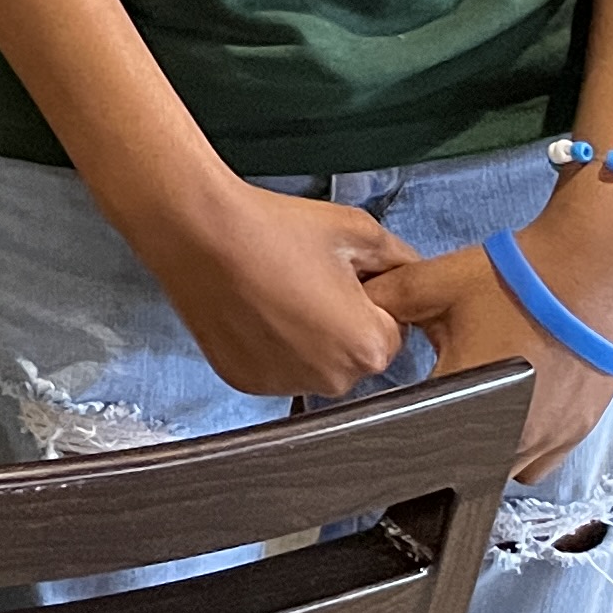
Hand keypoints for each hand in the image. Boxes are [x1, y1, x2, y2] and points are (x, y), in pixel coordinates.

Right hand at [132, 182, 416, 401]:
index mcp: (369, 346)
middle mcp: (332, 379)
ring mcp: (285, 385)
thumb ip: (402, 260)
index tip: (339, 275)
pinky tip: (252, 308)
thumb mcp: (357, 229)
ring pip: (313, 364)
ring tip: (274, 291)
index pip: (391, 330)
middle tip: (304, 278)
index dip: (368, 298)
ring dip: (304, 338)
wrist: (198, 229)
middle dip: (339, 322)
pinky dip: (267, 345)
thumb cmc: (273, 228)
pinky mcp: (245, 381)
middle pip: (353, 353)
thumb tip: (414, 276)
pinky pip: (274, 368)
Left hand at [369, 182, 612, 478]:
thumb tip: (355, 312)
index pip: (419, 438)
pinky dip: (522, 445)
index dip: (401, 422)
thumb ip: (386, 301)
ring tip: (475, 404)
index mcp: (468, 406)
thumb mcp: (433, 283)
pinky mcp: (580, 432)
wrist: (594, 273)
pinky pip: (540, 462)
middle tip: (439, 395)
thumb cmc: (517, 283)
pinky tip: (512, 410)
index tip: (399, 403)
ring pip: (503, 468)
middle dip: (444, 436)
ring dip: (484, 446)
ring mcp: (552, 441)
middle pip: (463, 463)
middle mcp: (513, 438)